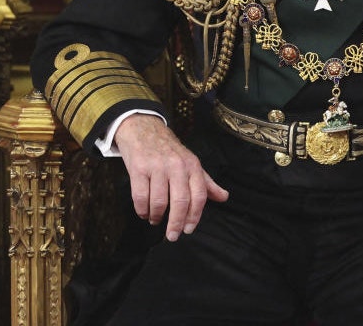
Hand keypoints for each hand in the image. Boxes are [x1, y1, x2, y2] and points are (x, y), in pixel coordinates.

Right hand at [113, 114, 228, 241]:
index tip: (188, 230)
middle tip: (172, 236)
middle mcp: (176, 165)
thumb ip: (206, 182)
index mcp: (192, 165)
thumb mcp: (190, 162)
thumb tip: (224, 197)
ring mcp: (156, 166)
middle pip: (180, 201)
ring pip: (159, 201)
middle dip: (176, 223)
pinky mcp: (138, 167)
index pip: (199, 195)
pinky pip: (140, 196)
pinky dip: (142, 210)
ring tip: (155, 220)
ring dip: (156, 216)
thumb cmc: (167, 149)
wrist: (142, 127)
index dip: (194, 216)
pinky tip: (144, 213)